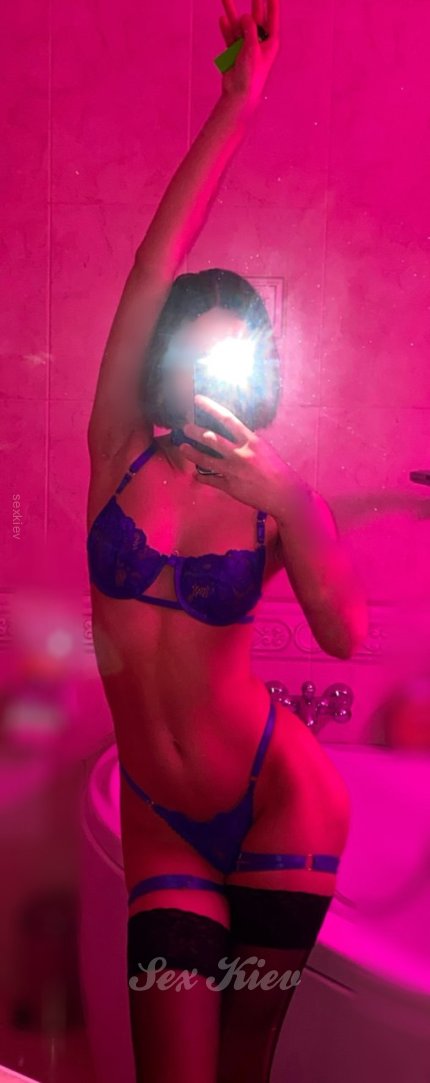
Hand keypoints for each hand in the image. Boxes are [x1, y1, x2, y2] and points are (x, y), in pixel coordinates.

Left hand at [177, 393, 300, 516]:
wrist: (285, 493)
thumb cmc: (278, 470)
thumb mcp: (265, 449)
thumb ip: (248, 441)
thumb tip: (234, 434)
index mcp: (251, 440)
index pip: (227, 419)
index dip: (210, 407)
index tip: (197, 399)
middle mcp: (240, 453)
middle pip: (211, 438)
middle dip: (195, 431)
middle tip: (185, 427)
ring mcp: (233, 471)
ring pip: (206, 460)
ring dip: (192, 453)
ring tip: (182, 447)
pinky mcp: (230, 487)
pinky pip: (210, 480)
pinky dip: (201, 477)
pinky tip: (196, 474)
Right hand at [219, 0, 279, 111]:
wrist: (239, 94)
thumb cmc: (251, 74)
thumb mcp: (253, 49)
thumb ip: (250, 29)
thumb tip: (244, 16)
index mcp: (270, 42)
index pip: (272, 17)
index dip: (271, 3)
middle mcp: (259, 42)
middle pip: (257, 17)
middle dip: (255, 3)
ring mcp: (246, 46)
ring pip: (239, 25)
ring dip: (232, 12)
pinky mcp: (235, 52)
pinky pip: (230, 36)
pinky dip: (226, 29)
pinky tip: (222, 19)